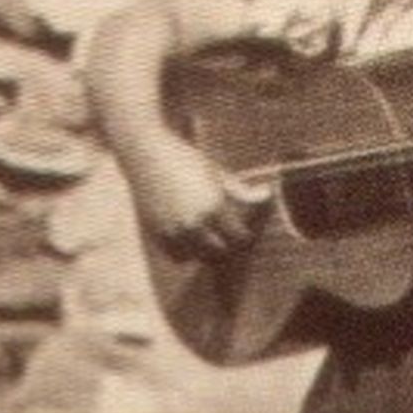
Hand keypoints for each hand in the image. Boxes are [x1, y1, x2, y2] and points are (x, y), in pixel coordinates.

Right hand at [131, 136, 273, 256]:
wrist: (145, 153)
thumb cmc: (185, 159)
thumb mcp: (217, 173)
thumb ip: (242, 191)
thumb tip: (268, 194)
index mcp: (213, 207)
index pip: (239, 237)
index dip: (243, 234)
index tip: (242, 229)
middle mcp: (194, 223)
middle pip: (220, 251)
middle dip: (226, 245)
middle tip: (225, 236)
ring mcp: (173, 231)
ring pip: (198, 258)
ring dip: (206, 251)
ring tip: (207, 237)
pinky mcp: (157, 234)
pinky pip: (178, 257)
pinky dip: (186, 253)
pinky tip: (190, 239)